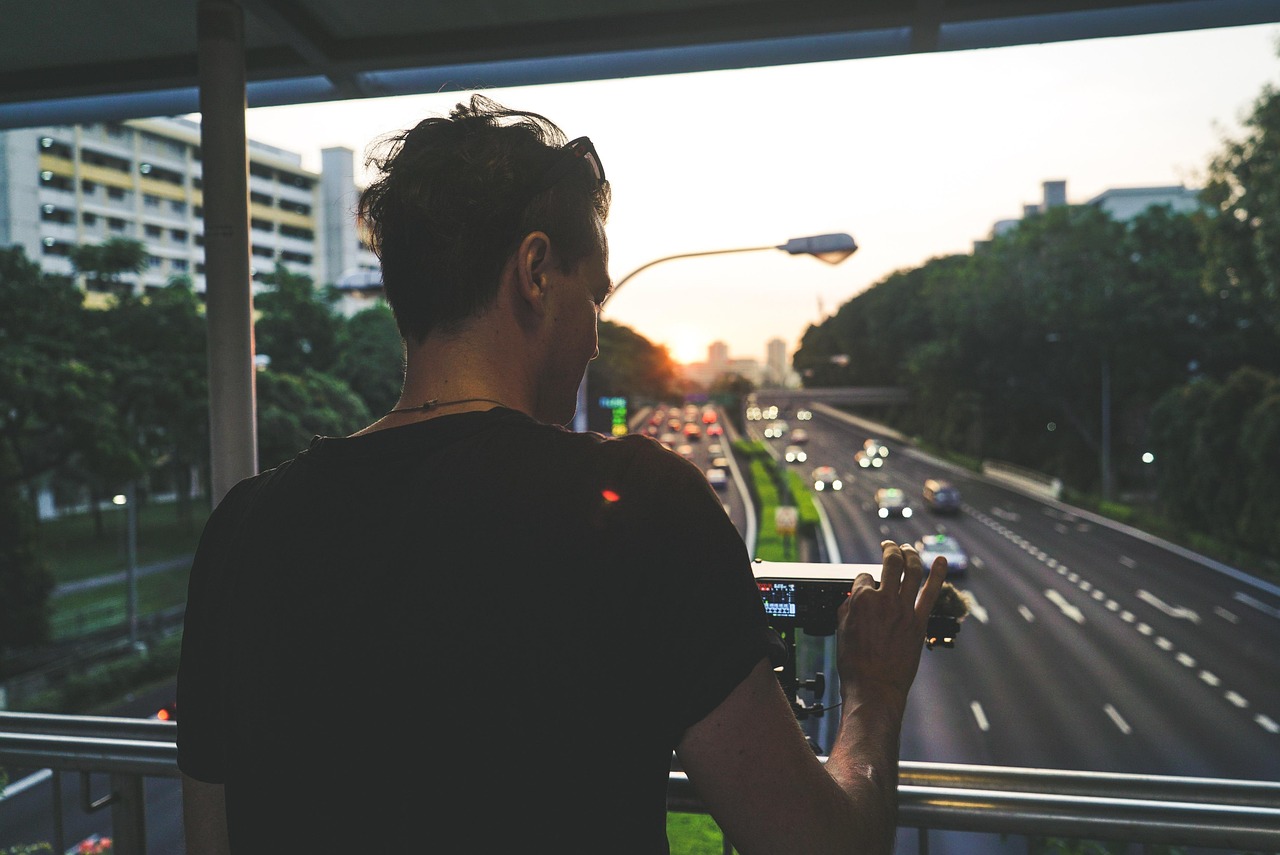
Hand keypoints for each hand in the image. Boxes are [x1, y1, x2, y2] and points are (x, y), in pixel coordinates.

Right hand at [835, 540, 946, 711]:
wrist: (874, 687)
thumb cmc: (855, 663)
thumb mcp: (841, 630)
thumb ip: (847, 608)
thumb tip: (853, 598)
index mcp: (861, 600)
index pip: (862, 577)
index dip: (862, 581)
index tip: (864, 587)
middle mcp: (884, 599)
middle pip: (890, 564)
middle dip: (890, 550)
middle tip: (889, 546)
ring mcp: (904, 608)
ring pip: (912, 571)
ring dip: (911, 555)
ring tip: (909, 548)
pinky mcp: (919, 621)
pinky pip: (931, 592)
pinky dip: (938, 574)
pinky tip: (941, 560)